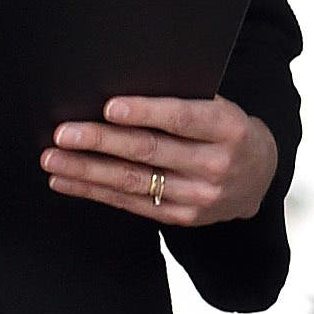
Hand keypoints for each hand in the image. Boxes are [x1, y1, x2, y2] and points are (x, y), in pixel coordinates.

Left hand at [46, 96, 278, 227]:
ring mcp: (199, 195)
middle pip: (150, 151)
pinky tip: (67, 180)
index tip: (109, 107)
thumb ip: (184, 103)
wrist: (259, 176)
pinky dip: (94, 191)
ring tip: (53, 158)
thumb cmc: (227, 131)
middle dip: (101, 141)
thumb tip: (120, 95)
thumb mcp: (220, 109)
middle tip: (64, 133)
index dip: (146, 112)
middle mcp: (216, 164)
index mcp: (229, 129)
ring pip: (133, 181)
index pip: (183, 119)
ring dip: (87, 170)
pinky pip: (130, 203)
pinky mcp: (182, 217)